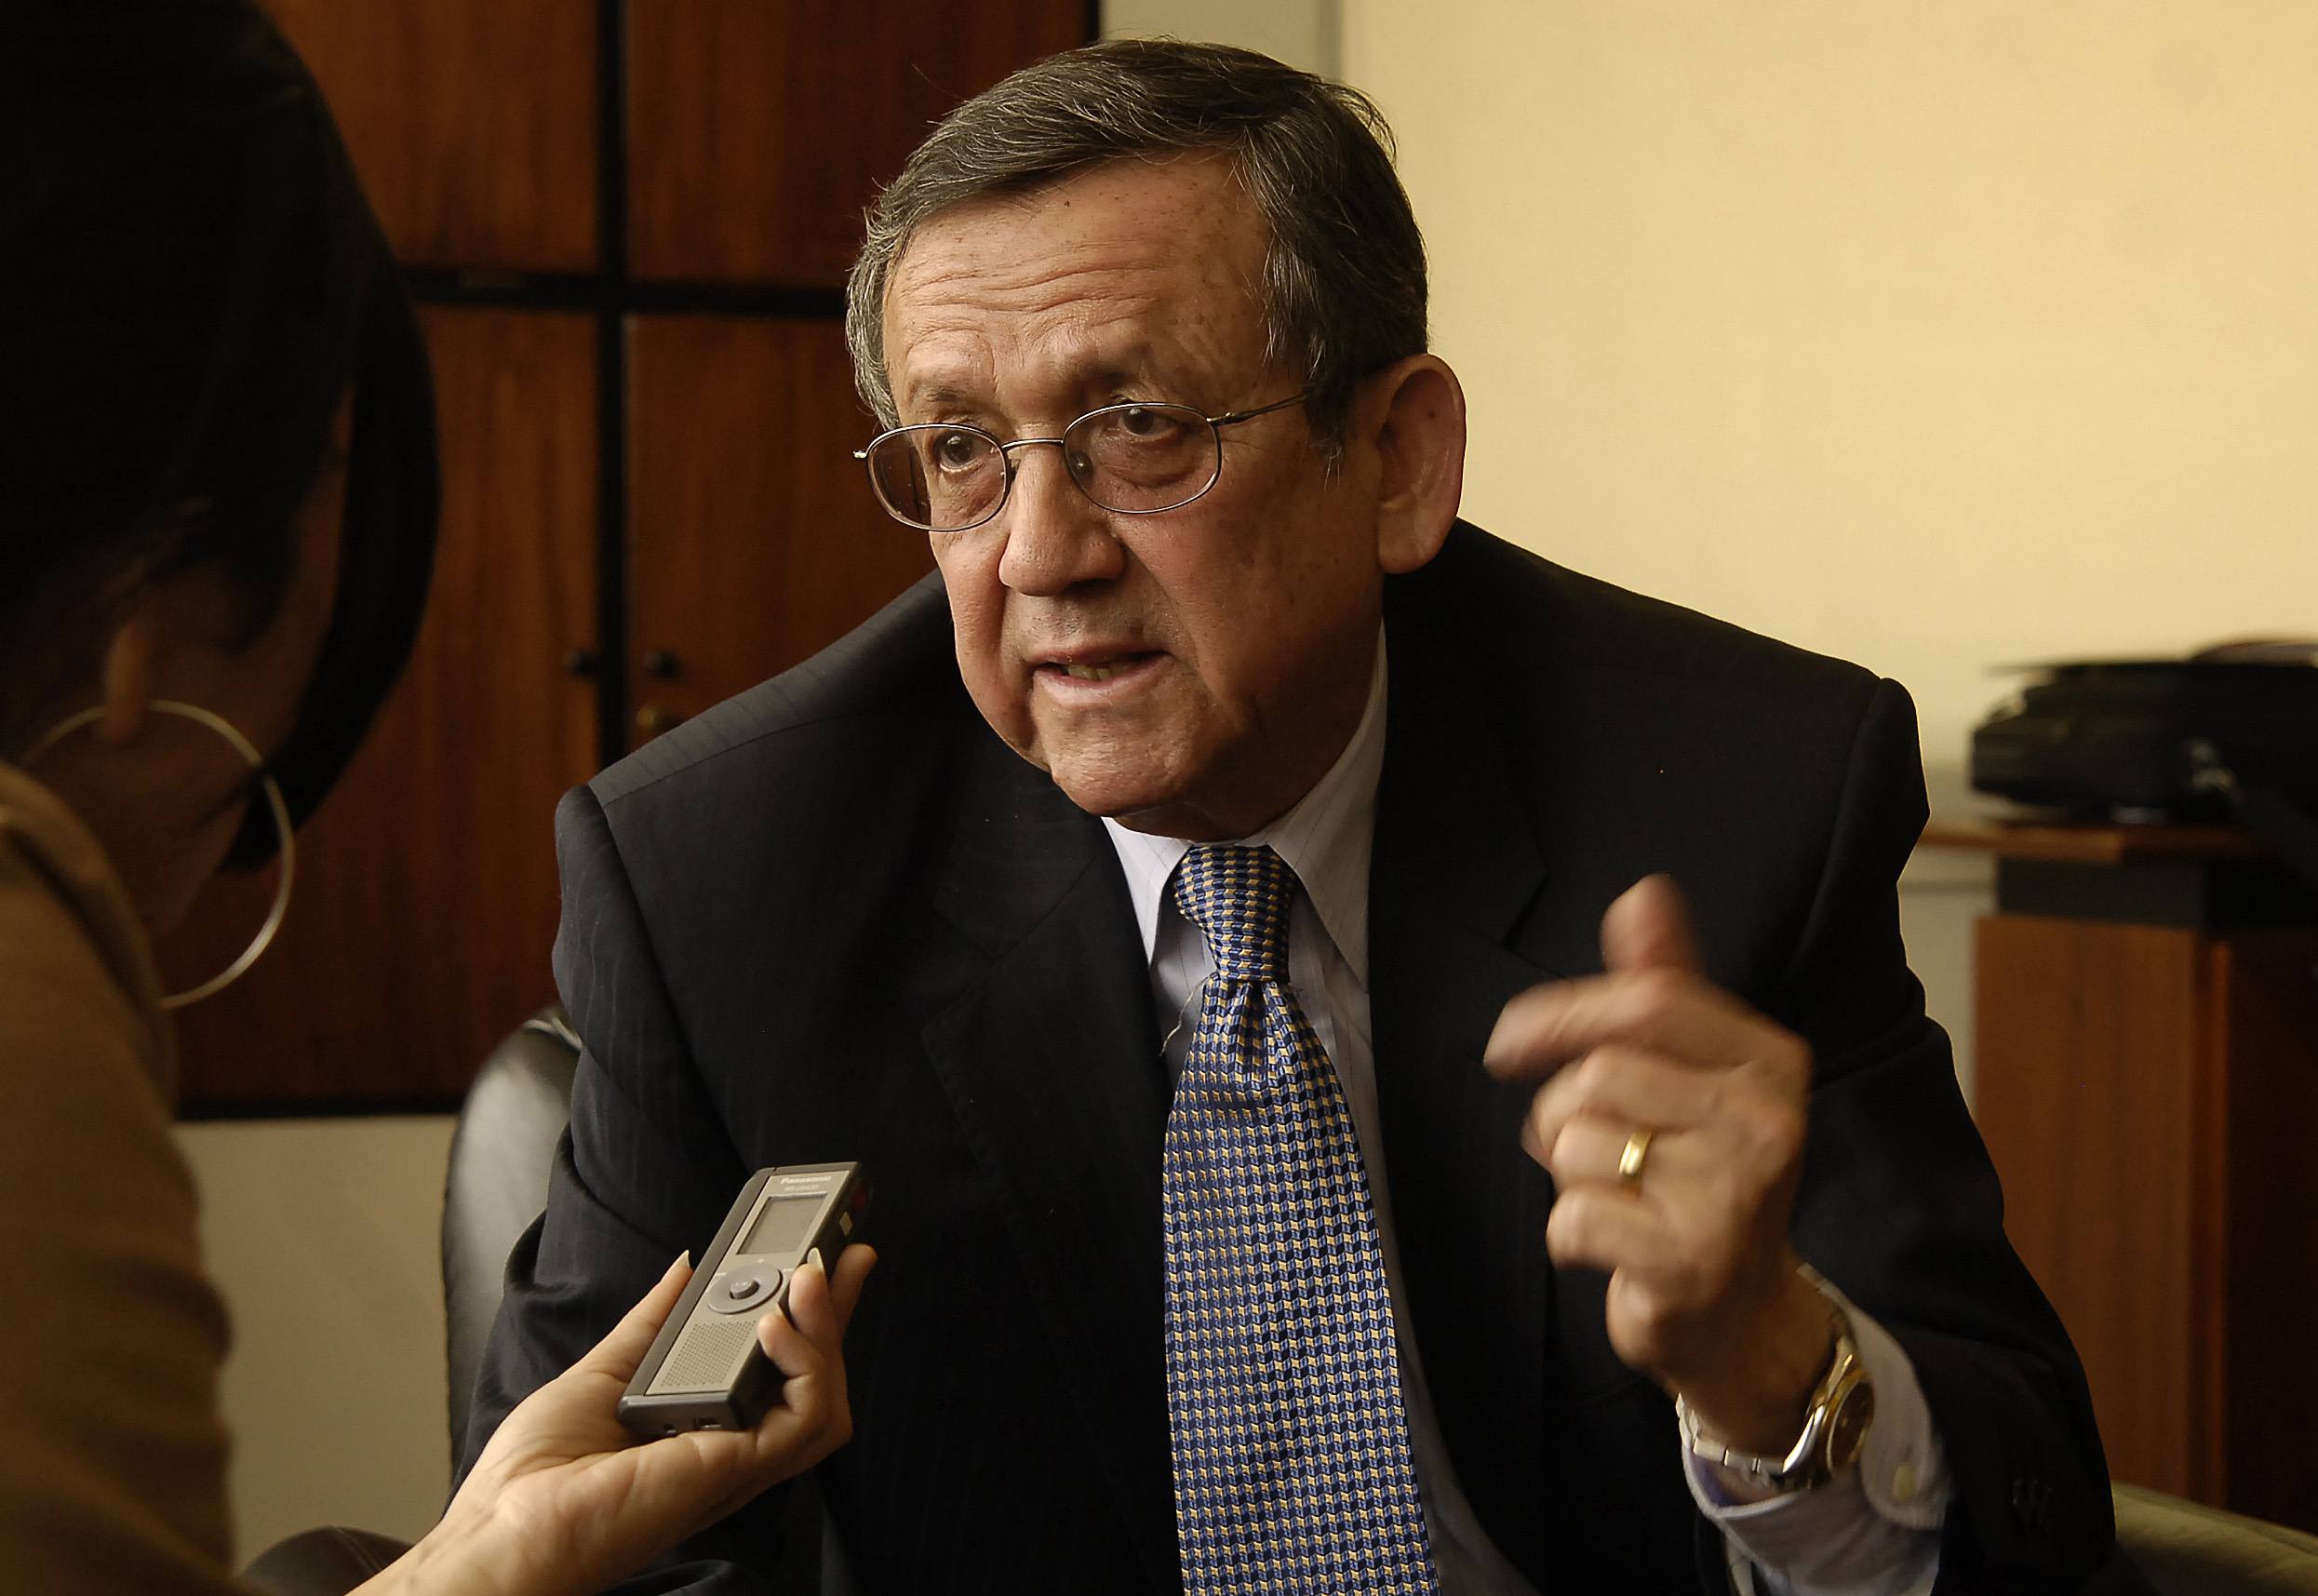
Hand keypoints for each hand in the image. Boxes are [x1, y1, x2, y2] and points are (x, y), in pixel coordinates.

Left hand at [364, 1244, 874, 1595]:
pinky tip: (773, 1326)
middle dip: (839, 1314)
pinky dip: (805, 1364)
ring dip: (826, 1331)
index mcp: (706, 1428)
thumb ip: (652, 1323)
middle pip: (814, 1379)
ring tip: (807, 1278)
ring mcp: (739, 1463)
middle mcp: (732, 1449)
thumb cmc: (535, 1476)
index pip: (775, 1369)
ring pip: (824, 1400)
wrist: (506, 1528)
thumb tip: (686, 1267)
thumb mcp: (603, 1373)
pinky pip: (804, 1418)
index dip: (808, 1319)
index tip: (819, 1261)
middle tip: (852, 1251)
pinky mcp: (737, 1470)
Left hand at [1484, 876, 1828, 1452]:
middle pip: (1599, 1071)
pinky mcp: (1690, 1261)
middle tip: (1587, 1152)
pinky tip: (1612, 1247)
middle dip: (1563, 1111)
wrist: (1746, 1321)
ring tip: (1612, 1196)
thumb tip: (1643, 894)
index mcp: (1769, 1061)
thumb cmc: (1702, 1181)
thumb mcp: (1692, 1077)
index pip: (1647, 1000)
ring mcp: (1734, 1193)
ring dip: (1566, 1174)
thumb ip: (1662, 987)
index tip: (1510, 1044)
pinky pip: (1572, 1216)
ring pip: (1578, 1140)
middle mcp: (1766, 1120)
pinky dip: (1568, 1235)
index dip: (1560, 1012)